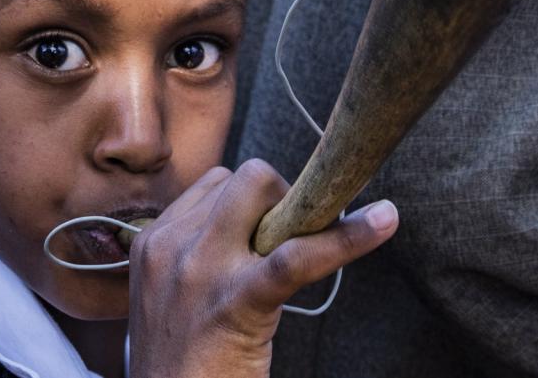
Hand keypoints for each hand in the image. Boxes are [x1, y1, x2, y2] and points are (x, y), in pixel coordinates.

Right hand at [128, 160, 396, 377]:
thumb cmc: (181, 365)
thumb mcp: (171, 298)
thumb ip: (200, 257)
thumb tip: (261, 232)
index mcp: (154, 242)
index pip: (216, 184)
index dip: (254, 201)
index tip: (276, 226)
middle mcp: (171, 245)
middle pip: (244, 178)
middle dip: (281, 197)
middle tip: (299, 238)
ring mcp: (201, 270)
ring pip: (266, 193)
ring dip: (301, 212)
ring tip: (319, 244)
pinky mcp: (237, 301)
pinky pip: (297, 257)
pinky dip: (347, 237)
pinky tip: (384, 222)